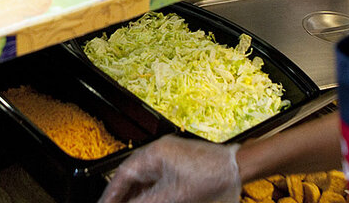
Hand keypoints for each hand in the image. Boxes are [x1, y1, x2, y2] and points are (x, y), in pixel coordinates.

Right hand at [99, 136, 240, 202]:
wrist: (237, 168)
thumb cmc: (211, 176)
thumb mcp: (174, 196)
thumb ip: (147, 202)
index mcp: (154, 153)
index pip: (123, 175)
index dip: (111, 194)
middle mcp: (159, 151)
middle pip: (131, 175)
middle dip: (121, 195)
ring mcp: (168, 156)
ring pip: (143, 178)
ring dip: (134, 194)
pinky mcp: (178, 163)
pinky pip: (156, 177)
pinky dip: (148, 191)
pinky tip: (146, 201)